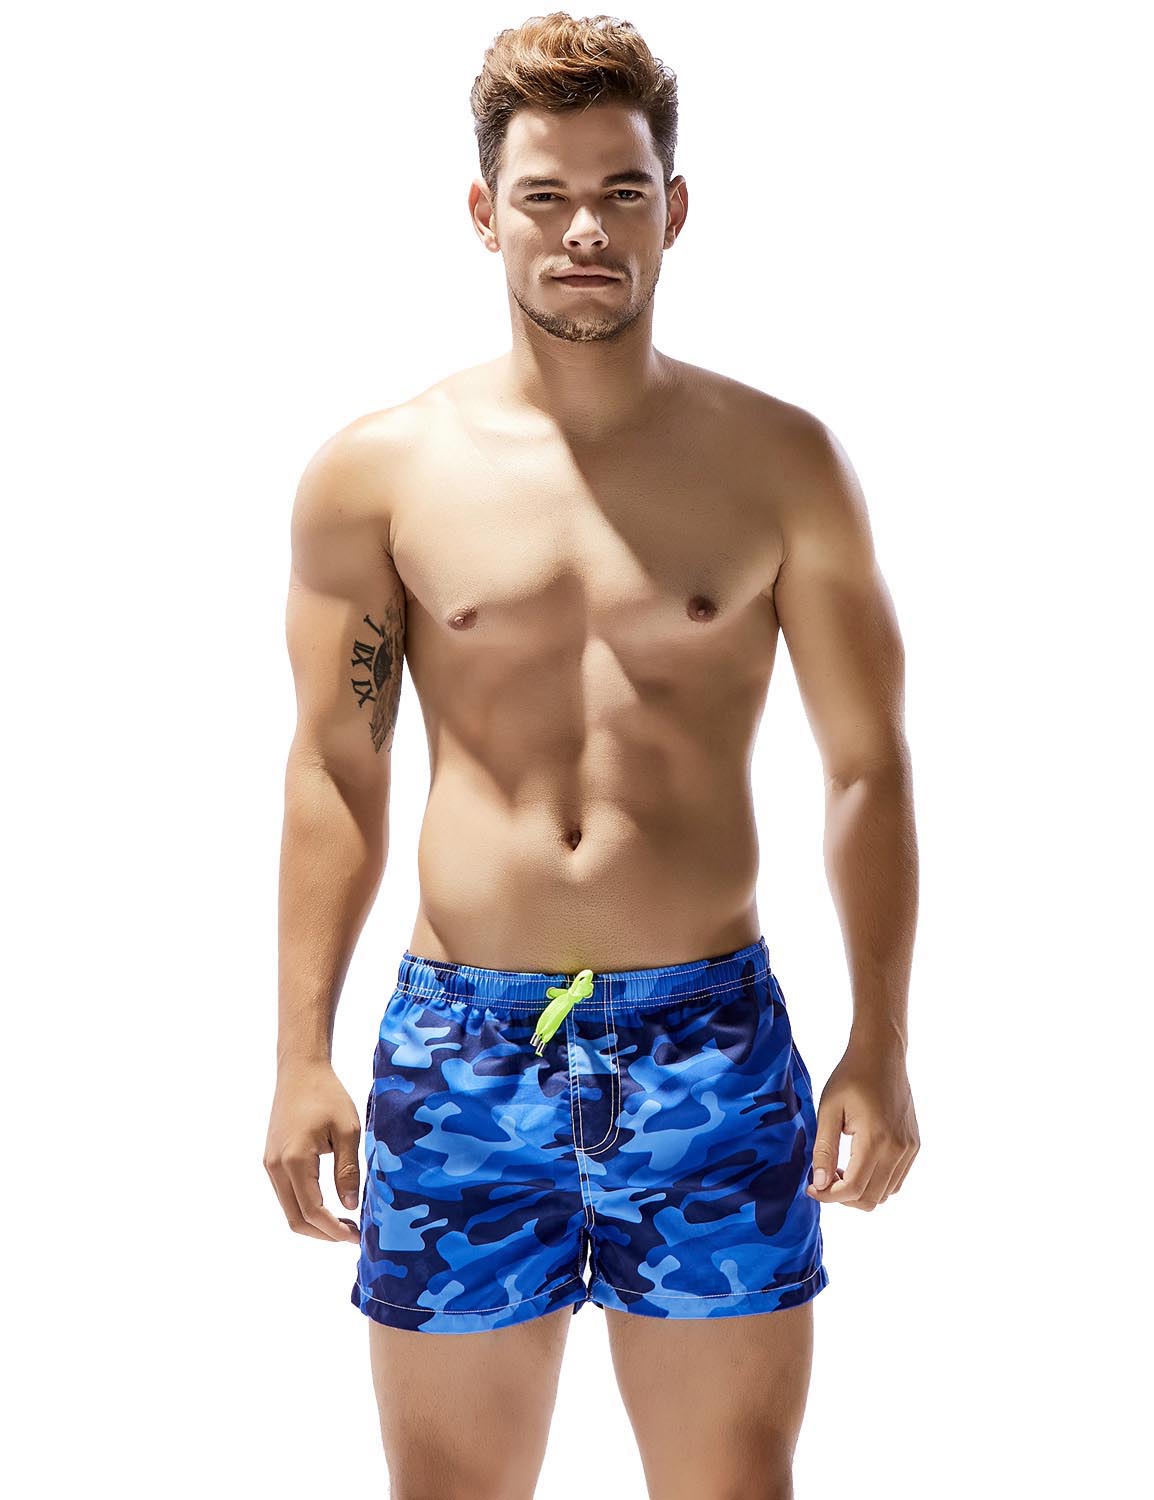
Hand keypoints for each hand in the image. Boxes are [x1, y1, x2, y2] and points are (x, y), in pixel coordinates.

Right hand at [263, 1059, 362, 1241]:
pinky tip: (329, 1205)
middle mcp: (276, 1167)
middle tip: (352, 1234)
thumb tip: (350, 1206)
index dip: (334, 1229)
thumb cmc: (327, 1095)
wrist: (300, 1071)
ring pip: (289, 1209)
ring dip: (314, 1223)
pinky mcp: (272, 1160)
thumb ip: (348, 1170)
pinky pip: (286, 1195)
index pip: (312, 1210)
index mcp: (294, 1160)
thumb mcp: (348, 1131)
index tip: (357, 1236)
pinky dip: (306, 1207)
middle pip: (295, 1219)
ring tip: (344, 1222)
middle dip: (323, 1234)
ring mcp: (270, 1164)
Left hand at [805, 1036, 919, 1209]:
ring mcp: (909, 1148)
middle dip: (843, 1197)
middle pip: (870, 1198)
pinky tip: (858, 1164)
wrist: (882, 1054)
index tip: (811, 1188)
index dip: (828, 1196)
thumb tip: (820, 1184)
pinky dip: (876, 1183)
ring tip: (840, 1170)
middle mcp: (898, 1148)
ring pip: (885, 1194)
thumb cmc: (851, 1077)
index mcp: (876, 1139)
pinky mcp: (914, 1145)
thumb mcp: (829, 1109)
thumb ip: (824, 1149)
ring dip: (860, 1192)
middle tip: (824, 1179)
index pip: (853, 1189)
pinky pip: (896, 1180)